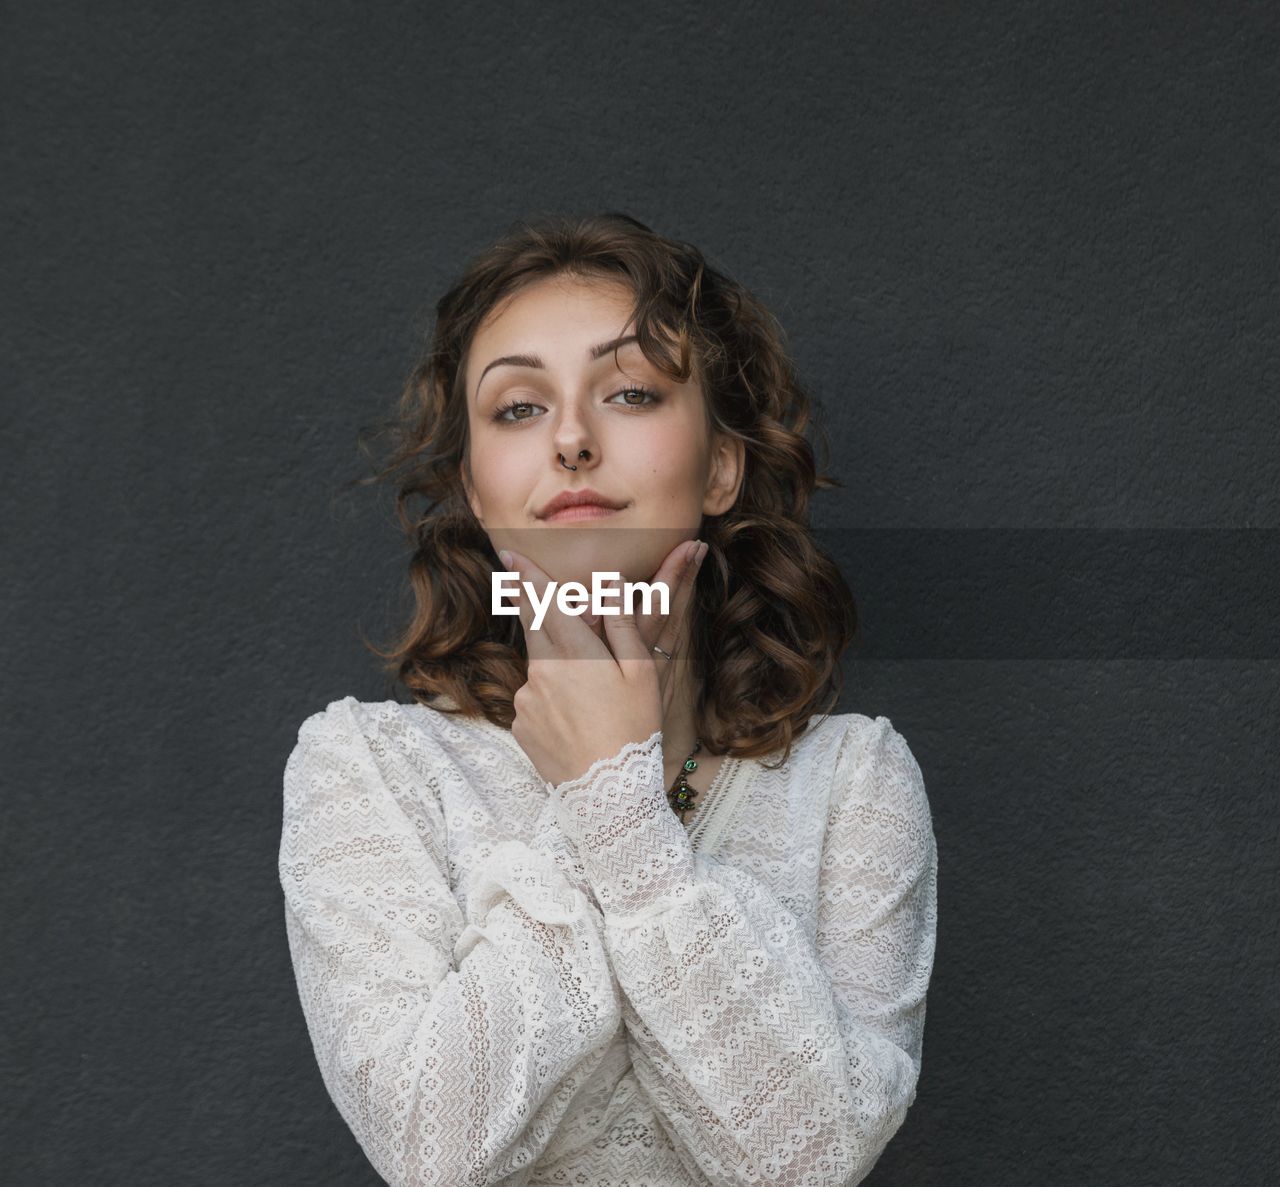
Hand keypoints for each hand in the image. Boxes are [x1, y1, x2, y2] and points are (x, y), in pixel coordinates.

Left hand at [500, 540, 703, 786]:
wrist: (609, 795)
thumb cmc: (634, 730)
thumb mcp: (640, 674)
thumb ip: (622, 625)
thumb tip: (609, 585)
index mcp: (573, 654)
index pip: (543, 603)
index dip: (525, 576)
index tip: (508, 555)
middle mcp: (541, 673)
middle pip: (535, 630)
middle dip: (536, 612)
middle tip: (541, 602)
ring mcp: (526, 702)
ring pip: (541, 672)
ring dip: (560, 675)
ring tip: (592, 708)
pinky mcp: (521, 727)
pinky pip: (535, 703)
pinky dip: (552, 705)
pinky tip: (577, 726)